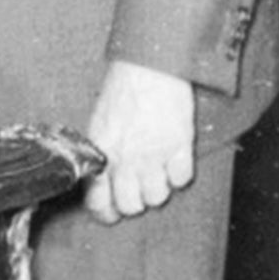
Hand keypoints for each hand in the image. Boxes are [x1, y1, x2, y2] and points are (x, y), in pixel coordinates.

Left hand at [83, 59, 195, 224]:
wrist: (149, 67)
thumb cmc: (123, 91)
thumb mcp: (100, 123)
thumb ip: (102, 153)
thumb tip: (103, 179)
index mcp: (101, 151)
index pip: (96, 199)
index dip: (104, 212)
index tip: (111, 213)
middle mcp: (124, 157)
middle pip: (130, 205)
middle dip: (136, 202)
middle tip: (139, 186)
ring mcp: (153, 154)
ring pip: (157, 196)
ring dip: (159, 187)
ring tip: (158, 168)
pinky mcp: (179, 146)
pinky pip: (182, 179)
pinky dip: (180, 173)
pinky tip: (174, 157)